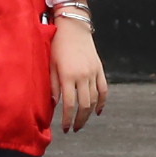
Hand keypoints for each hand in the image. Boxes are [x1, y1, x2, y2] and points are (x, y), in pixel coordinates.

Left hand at [50, 20, 106, 135]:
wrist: (73, 27)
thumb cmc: (57, 45)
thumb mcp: (51, 64)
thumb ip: (53, 84)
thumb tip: (55, 103)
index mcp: (68, 76)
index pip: (70, 104)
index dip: (68, 119)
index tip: (65, 128)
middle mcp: (82, 76)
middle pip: (84, 105)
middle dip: (79, 120)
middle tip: (74, 129)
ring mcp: (93, 72)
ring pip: (94, 99)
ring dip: (89, 114)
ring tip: (82, 122)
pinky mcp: (99, 69)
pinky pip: (104, 89)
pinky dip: (102, 102)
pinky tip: (98, 111)